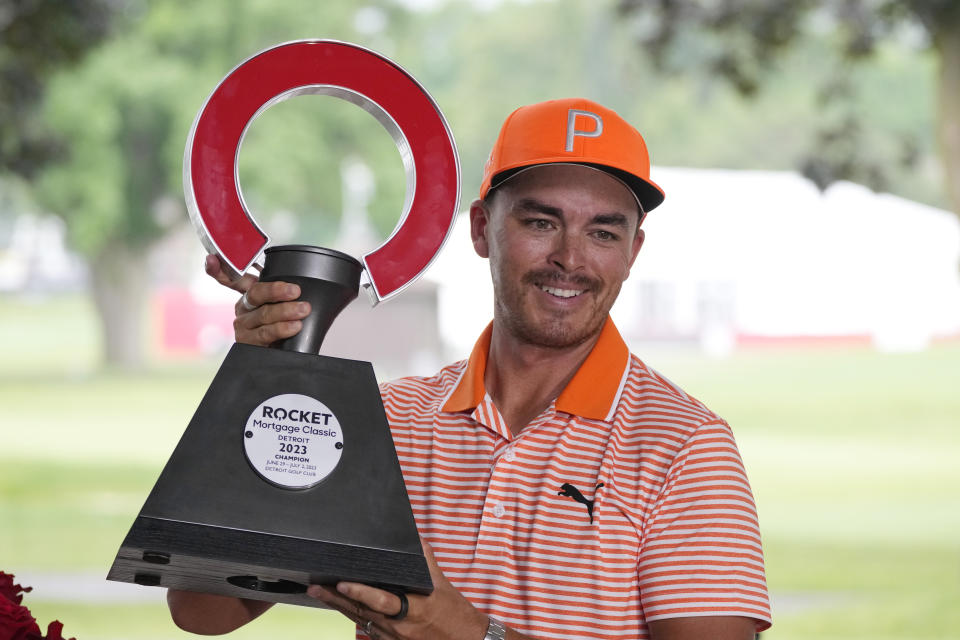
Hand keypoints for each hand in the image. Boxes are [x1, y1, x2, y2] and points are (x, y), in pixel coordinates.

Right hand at [204, 254, 310, 346]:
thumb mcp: (287, 304)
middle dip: (276, 290)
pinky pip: (265, 334)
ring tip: (303, 309)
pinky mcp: (248, 344)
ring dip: (285, 311)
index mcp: (250, 294)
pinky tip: (293, 327)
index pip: (232, 278)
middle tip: (295, 290)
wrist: (286, 355)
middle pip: (255, 294)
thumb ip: (288, 292)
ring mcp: (244, 327)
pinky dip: (281, 329)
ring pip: (263, 315)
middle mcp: (244, 308)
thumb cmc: (289, 324)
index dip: (219, 269)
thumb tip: (308, 280)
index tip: (212, 259)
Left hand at [307, 540, 489, 639]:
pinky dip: (352, 616)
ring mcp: (392, 637)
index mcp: (412, 608)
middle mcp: (398, 626)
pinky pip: (366, 628)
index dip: (359, 592)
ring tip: (318, 593)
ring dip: (338, 607)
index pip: (380, 600)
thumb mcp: (442, 583)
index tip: (341, 582)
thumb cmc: (453, 612)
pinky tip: (339, 606)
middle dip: (336, 598)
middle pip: (360, 611)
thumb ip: (426, 559)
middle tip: (315, 587)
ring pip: (359, 620)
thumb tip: (415, 538)